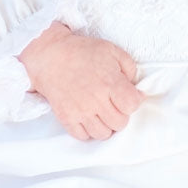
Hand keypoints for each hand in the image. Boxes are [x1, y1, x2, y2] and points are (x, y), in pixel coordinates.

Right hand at [19, 23, 143, 139]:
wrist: (50, 55)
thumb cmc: (82, 52)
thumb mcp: (112, 51)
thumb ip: (130, 69)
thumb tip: (137, 91)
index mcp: (110, 83)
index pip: (132, 106)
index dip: (132, 101)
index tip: (125, 96)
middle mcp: (96, 100)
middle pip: (120, 123)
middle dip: (120, 114)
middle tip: (112, 105)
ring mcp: (80, 111)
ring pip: (103, 134)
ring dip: (105, 125)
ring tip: (100, 113)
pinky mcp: (66, 118)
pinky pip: (83, 136)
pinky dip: (87, 130)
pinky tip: (87, 117)